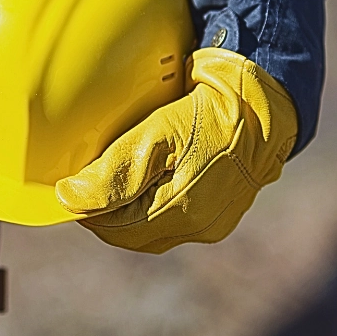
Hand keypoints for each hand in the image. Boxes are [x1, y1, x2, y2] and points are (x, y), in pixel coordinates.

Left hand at [55, 48, 297, 253]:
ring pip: (152, 231)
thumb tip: (69, 199)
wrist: (266, 101)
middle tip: (87, 185)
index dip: (88, 209)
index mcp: (181, 210)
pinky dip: (152, 208)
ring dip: (128, 214)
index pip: (115, 227)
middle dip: (106, 214)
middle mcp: (198, 226)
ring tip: (114, 183)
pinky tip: (147, 183)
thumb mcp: (157, 134)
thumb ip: (112, 172)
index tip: (71, 187)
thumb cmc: (212, 110)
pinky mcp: (222, 213)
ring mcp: (212, 223)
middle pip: (132, 234)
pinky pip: (174, 221)